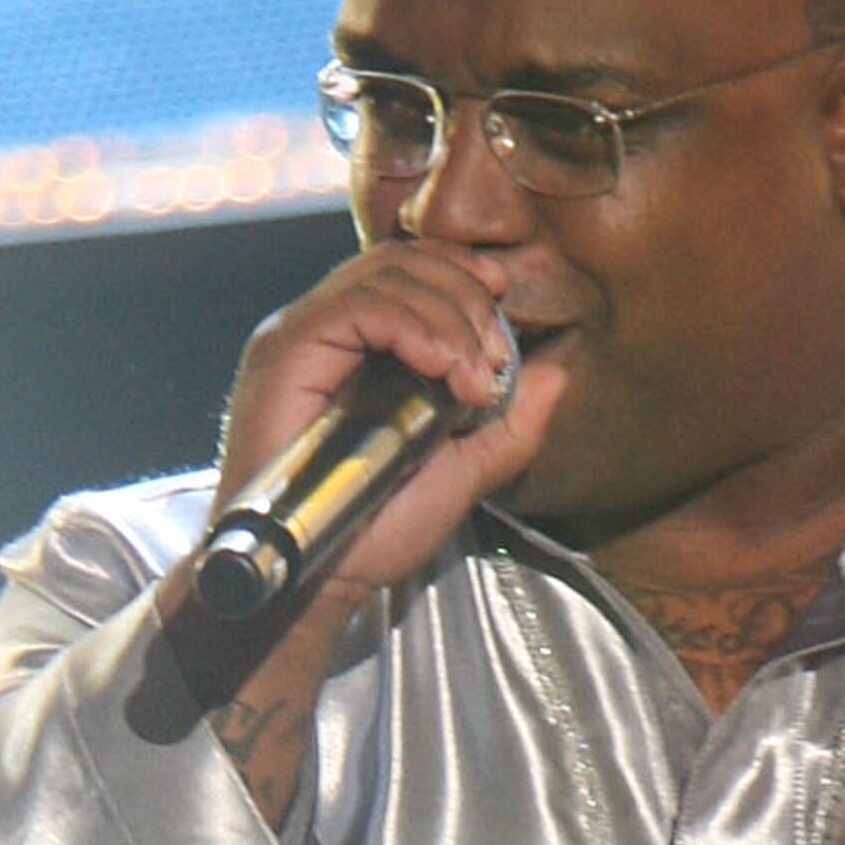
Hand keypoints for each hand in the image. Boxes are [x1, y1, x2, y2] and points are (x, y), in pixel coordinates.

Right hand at [204, 239, 568, 605]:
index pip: (412, 272)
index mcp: (361, 348)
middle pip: (403, 261)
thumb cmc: (368, 535)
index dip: (463, 274)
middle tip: (496, 356)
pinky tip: (442, 369)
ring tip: (473, 377)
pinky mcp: (287, 350)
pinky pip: (358, 305)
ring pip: (385, 274)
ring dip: (448, 315)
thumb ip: (509, 426)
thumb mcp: (460, 476)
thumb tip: (557, 371)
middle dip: (465, 296)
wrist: (309, 583)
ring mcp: (304, 335)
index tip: (507, 301)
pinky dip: (411, 326)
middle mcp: (328, 330)